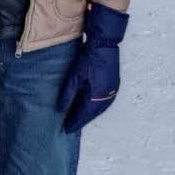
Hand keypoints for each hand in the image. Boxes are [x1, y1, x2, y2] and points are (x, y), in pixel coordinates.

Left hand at [58, 3, 127, 132]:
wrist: (105, 44)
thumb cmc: (90, 59)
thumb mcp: (75, 77)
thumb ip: (67, 95)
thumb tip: (60, 109)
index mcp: (96, 99)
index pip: (83, 116)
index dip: (74, 123)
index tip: (66, 130)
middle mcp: (106, 99)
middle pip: (91, 114)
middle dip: (81, 119)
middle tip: (70, 124)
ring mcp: (112, 92)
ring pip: (98, 109)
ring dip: (88, 113)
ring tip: (78, 116)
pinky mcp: (114, 86)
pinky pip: (103, 101)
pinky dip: (95, 106)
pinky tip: (89, 104)